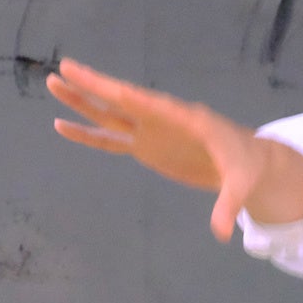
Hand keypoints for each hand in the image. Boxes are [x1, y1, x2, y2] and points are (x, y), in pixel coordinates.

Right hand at [47, 57, 302, 240]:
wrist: (248, 165)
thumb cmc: (248, 168)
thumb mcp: (242, 185)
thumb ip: (229, 205)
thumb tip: (222, 233)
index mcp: (187, 118)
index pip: (153, 103)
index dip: (126, 93)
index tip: (103, 79)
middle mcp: (163, 119)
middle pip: (123, 100)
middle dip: (94, 85)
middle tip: (63, 68)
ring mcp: (151, 132)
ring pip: (110, 115)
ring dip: (82, 101)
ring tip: (53, 84)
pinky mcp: (146, 148)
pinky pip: (110, 140)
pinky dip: (87, 135)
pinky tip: (62, 126)